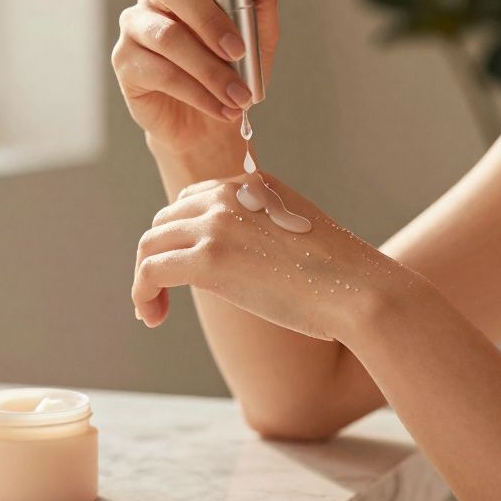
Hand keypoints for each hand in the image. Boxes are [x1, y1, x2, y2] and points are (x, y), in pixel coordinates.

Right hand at [111, 0, 280, 151]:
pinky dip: (197, 91)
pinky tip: (219, 107)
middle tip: (239, 50)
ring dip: (209, 68)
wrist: (209, 126)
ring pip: (167, 35)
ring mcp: (135, 24)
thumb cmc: (232, 73)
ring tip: (238, 96)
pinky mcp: (125, 60)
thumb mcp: (260, 36)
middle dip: (210, 18)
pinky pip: (160, 70)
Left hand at [132, 172, 419, 341]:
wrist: (359, 289)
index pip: (191, 201)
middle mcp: (228, 196)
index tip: (181, 270)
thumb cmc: (340, 276)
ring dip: (144, 279)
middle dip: (159, 256)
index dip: (180, 237)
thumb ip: (263, 234)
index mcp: (252, 184)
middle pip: (165, 221)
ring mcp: (216, 225)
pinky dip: (142, 294)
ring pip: (150, 244)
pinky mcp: (207, 260)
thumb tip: (243, 262)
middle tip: (162, 294)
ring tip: (153, 311)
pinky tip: (153, 316)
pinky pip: (150, 271)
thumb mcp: (297, 235)